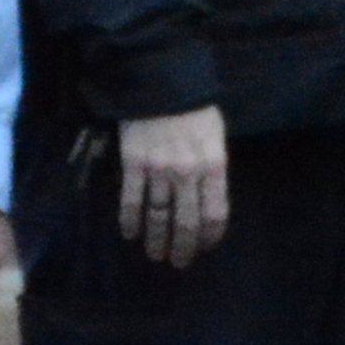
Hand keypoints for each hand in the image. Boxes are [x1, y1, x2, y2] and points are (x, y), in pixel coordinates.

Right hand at [113, 107, 231, 269]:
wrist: (160, 81)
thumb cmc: (193, 108)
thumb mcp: (215, 136)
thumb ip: (213, 169)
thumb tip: (207, 202)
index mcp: (213, 165)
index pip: (215, 214)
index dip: (209, 237)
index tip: (203, 248)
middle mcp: (187, 172)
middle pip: (186, 222)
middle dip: (183, 248)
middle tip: (178, 262)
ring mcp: (158, 169)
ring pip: (158, 216)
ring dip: (156, 240)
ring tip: (155, 254)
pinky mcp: (133, 163)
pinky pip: (131, 200)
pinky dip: (130, 221)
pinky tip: (130, 233)